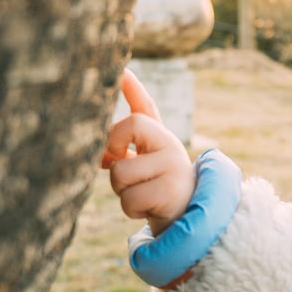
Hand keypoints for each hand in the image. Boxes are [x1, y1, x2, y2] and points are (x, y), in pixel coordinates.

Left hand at [102, 68, 195, 235]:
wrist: (190, 221)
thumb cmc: (157, 192)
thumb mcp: (142, 168)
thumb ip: (122, 154)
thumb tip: (101, 155)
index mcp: (160, 137)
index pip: (146, 107)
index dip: (132, 87)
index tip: (121, 69)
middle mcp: (170, 144)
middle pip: (126, 129)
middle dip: (115, 156)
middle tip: (125, 172)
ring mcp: (173, 165)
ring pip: (122, 172)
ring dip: (122, 191)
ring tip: (141, 196)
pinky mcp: (170, 190)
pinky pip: (130, 198)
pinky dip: (131, 210)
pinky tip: (148, 209)